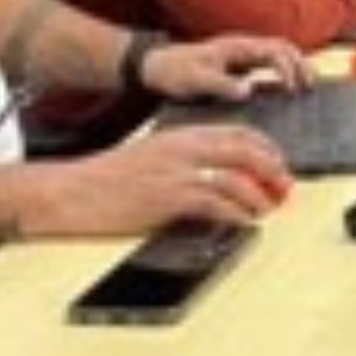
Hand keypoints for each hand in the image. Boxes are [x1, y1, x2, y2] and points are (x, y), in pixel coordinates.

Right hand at [34, 125, 293, 235]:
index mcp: (180, 135)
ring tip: (267, 210)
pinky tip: (244, 223)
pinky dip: (237, 214)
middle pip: (244, 151)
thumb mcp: (151, 157)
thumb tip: (215, 177)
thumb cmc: (106, 180)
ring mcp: (176, 172)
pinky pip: (215, 204)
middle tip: (285, 187)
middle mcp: (183, 148)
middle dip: (272, 169)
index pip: (236, 132)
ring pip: (235, 179)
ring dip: (258, 197)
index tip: (278, 162)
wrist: (71, 192)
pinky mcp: (167, 198)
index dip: (265, 148)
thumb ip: (183, 160)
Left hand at [143, 34, 310, 100]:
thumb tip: (249, 90)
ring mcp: (242, 55)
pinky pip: (269, 64)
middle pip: (283, 47)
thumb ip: (221, 84)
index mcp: (236, 46)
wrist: (156, 66)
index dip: (287, 68)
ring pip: (279, 53)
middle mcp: (243, 46)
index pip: (273, 50)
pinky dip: (284, 72)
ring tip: (307, 87)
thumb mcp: (194, 80)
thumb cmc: (174, 71)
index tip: (291, 89)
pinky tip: (288, 90)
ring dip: (296, 66)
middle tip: (311, 86)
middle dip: (301, 64)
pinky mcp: (240, 65)